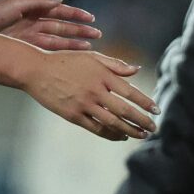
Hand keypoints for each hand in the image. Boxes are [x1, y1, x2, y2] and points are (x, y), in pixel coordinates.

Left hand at [0, 0, 101, 50]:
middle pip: (62, 27)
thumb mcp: (17, 3)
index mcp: (33, 9)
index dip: (76, 14)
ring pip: (58, 40)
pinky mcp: (26, 49)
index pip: (60, 11)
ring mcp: (31, 37)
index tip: (91, 18)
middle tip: (98, 34)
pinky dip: (61, 53)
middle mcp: (35, 23)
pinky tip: (73, 55)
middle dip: (80, 30)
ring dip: (74, 43)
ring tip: (90, 47)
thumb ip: (40, 1)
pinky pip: (47, 51)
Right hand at [20, 50, 158, 140]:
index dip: (145, 102)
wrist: (36, 70)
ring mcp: (83, 104)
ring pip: (112, 122)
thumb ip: (115, 65)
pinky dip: (111, 134)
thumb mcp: (91, 57)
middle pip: (124, 110)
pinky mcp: (73, 115)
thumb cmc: (65, 61)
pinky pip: (96, 128)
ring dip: (129, 130)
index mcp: (101, 74)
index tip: (156, 110)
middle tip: (153, 128)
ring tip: (141, 135)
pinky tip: (120, 136)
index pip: (130, 91)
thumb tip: (137, 70)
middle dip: (141, 121)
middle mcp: (95, 91)